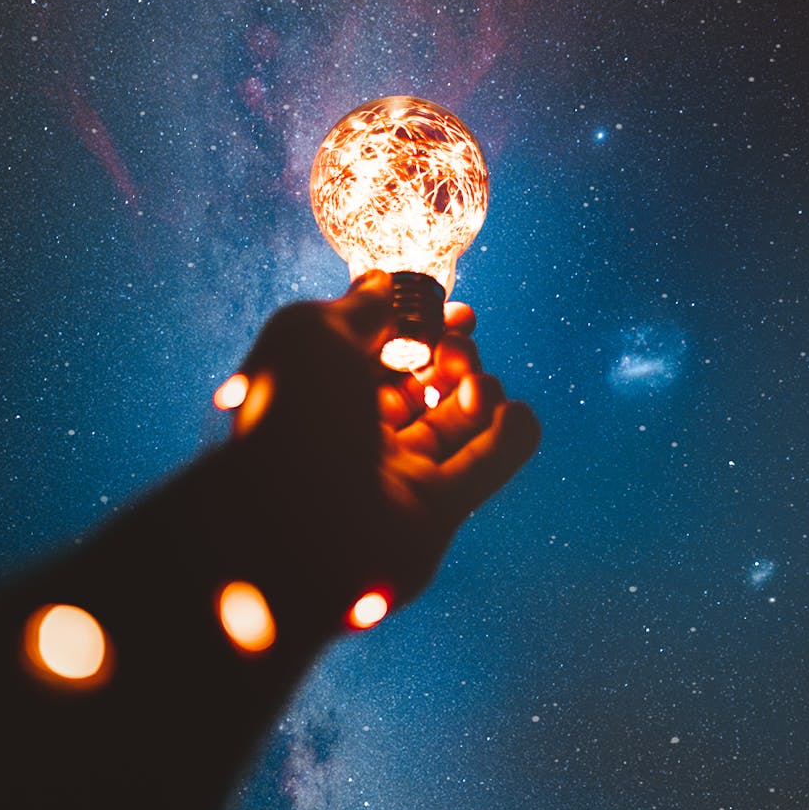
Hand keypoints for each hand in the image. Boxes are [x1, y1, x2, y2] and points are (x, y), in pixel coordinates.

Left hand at [227, 271, 540, 614]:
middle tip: (461, 342)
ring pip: (455, 424)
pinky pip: (485, 469)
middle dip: (450, 355)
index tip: (455, 309)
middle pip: (420, 385)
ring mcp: (395, 476)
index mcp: (319, 391)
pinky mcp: (433, 513)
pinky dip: (511, 438)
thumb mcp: (313, 334)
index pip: (379, 351)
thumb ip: (358, 306)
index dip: (417, 325)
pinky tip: (516, 411)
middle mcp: (355, 434)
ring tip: (478, 381)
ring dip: (479, 391)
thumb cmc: (291, 418)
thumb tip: (382, 281)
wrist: (293, 528)